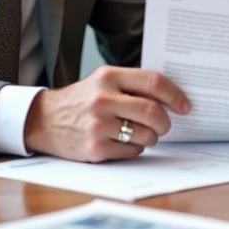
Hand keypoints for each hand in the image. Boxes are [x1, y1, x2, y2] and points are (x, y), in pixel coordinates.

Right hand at [24, 66, 190, 161]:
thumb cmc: (81, 101)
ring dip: (151, 138)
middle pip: (153, 112)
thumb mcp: (102, 82)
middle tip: (164, 125)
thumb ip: (132, 85)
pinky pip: (132, 151)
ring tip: (141, 133)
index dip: (175, 95)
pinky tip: (123, 142)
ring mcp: (98, 125)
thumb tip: (171, 97)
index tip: (185, 105)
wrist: (44, 120)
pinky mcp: (94, 148)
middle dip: (165, 122)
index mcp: (108, 76)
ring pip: (146, 135)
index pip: (153, 82)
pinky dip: (135, 149)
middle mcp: (103, 98)